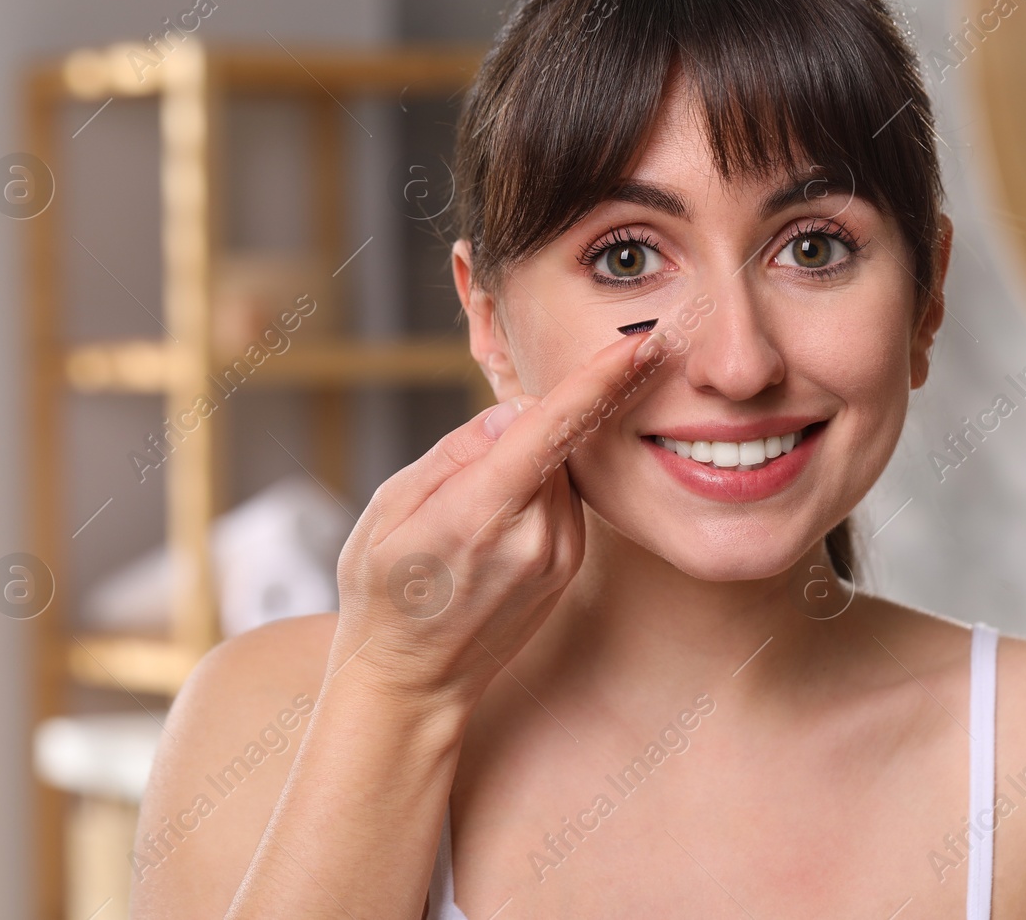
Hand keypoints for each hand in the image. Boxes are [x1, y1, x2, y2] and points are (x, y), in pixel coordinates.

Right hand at [326, 327, 672, 715]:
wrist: (413, 682)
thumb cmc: (385, 592)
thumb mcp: (387, 509)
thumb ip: (456, 452)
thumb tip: (517, 413)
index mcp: (480, 515)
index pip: (552, 431)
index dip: (598, 381)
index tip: (640, 343)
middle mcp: (535, 537)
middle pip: (553, 441)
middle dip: (521, 430)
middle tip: (460, 478)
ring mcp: (559, 556)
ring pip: (561, 469)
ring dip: (528, 466)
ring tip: (468, 519)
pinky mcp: (570, 565)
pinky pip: (563, 499)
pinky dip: (536, 492)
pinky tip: (492, 531)